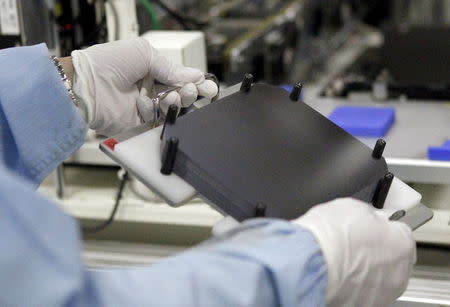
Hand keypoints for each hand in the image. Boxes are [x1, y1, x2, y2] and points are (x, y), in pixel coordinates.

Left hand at [70, 38, 217, 135]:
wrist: (86, 85)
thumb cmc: (109, 63)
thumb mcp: (144, 54)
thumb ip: (170, 68)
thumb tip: (195, 75)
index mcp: (150, 71)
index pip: (178, 78)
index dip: (193, 82)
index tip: (206, 86)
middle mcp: (149, 89)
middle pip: (178, 94)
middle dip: (188, 92)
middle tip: (190, 90)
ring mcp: (145, 106)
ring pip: (171, 108)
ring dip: (177, 101)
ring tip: (173, 95)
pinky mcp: (139, 123)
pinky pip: (158, 121)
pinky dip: (159, 112)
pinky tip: (152, 103)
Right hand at [294, 198, 415, 306]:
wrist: (309, 262)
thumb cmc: (329, 235)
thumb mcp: (351, 206)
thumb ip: (367, 214)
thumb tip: (366, 217)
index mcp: (402, 244)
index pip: (400, 232)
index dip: (381, 228)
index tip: (368, 227)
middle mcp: (399, 272)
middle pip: (392, 259)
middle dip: (375, 252)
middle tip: (352, 244)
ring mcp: (382, 293)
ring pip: (378, 279)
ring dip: (364, 271)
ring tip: (341, 260)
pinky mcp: (363, 305)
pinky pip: (361, 292)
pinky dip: (351, 285)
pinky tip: (335, 274)